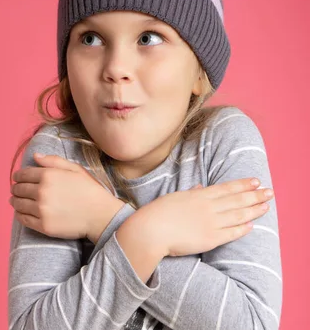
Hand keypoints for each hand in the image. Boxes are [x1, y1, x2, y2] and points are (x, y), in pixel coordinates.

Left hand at [10, 153, 123, 240]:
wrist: (100, 215)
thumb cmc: (89, 189)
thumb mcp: (74, 169)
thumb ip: (53, 161)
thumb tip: (35, 156)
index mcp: (48, 175)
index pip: (23, 174)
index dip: (17, 176)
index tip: (16, 178)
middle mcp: (42, 192)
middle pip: (19, 189)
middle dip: (16, 188)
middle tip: (15, 190)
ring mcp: (42, 210)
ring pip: (19, 204)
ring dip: (14, 201)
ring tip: (14, 201)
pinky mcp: (44, 226)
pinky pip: (24, 219)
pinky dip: (19, 215)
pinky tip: (20, 212)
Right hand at [137, 178, 274, 257]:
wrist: (151, 230)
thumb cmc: (159, 212)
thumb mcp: (175, 197)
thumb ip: (191, 193)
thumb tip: (201, 186)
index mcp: (199, 195)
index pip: (226, 188)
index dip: (243, 184)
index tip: (256, 181)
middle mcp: (208, 207)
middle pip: (237, 200)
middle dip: (254, 195)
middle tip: (269, 192)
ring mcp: (210, 223)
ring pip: (238, 215)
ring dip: (253, 210)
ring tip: (266, 206)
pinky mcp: (210, 239)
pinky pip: (231, 233)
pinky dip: (242, 229)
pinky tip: (252, 225)